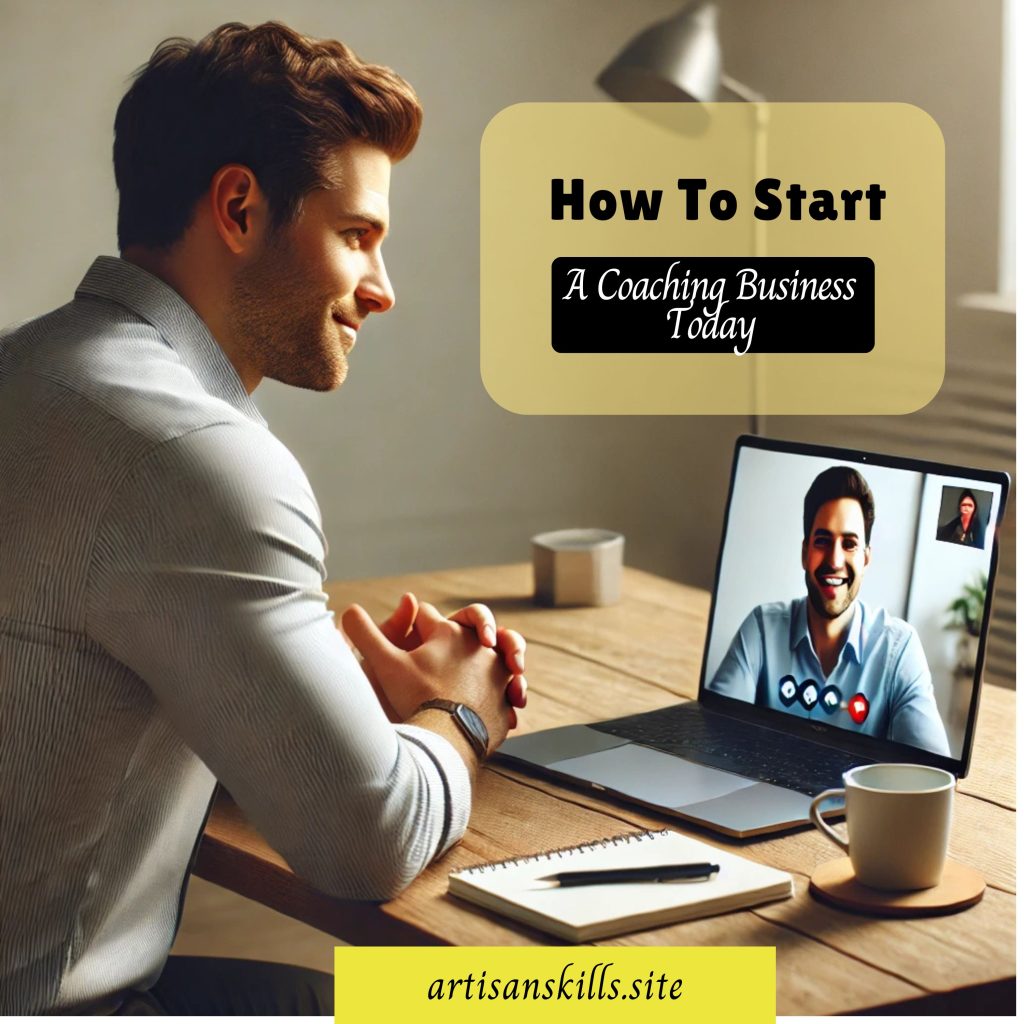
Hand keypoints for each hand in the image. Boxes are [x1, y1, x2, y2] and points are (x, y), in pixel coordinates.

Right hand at [343, 603, 514, 752]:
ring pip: (492, 656)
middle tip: (444, 652)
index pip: (424, 614)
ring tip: (470, 676)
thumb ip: (365, 634)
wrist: (449, 739)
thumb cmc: (417, 699)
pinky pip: (504, 690)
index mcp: (446, 632)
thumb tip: (348, 610)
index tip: (407, 631)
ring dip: (483, 661)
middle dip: (453, 634)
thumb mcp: (385, 664)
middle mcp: (477, 645)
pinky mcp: (505, 698)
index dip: (411, 621)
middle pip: (465, 627)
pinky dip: (495, 695)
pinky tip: (485, 705)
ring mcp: (496, 672)